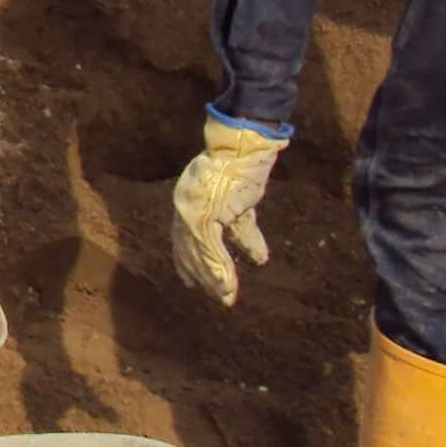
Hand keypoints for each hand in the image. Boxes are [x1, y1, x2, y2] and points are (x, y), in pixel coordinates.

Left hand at [169, 115, 286, 306]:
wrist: (244, 149)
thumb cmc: (242, 171)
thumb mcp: (242, 207)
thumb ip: (245, 233)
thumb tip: (260, 260)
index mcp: (189, 203)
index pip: (185, 239)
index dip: (191, 262)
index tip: (195, 282)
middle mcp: (185, 207)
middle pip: (189, 249)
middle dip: (202, 275)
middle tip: (216, 296)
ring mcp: (192, 210)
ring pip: (198, 253)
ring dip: (213, 278)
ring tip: (225, 297)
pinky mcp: (205, 213)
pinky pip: (209, 247)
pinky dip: (218, 268)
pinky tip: (227, 285)